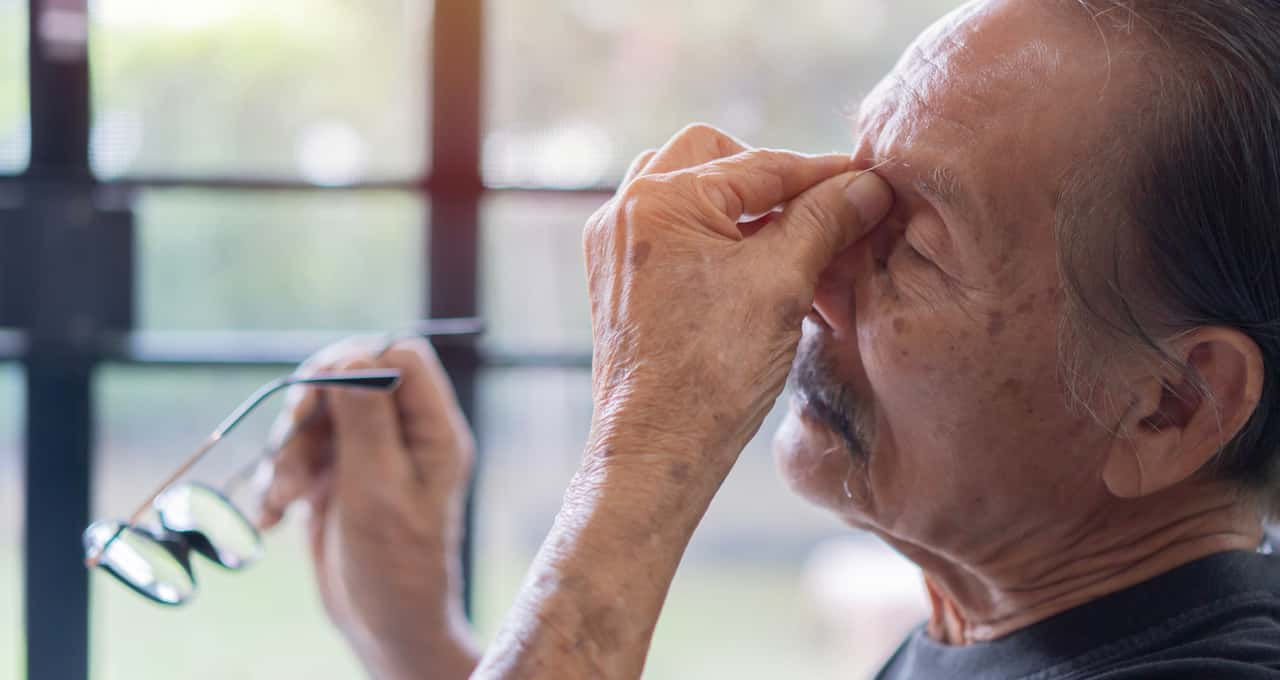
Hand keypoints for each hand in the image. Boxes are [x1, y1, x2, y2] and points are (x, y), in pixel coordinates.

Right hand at [258, 338, 478, 679]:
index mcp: (433, 430)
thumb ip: (366, 422)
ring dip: (286, 455)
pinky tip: (271, 518)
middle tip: (287, 444)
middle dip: (308, 413)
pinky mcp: (335, 478)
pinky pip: (297, 456)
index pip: (402, 357)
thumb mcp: (379, 490)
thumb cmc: (395, 564)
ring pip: (315, 419)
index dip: (355, 361)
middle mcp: (403, 434)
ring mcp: (367, 454)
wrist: (384, 626)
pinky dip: (279, 481)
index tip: (314, 393)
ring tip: (282, 501)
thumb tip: (355, 353)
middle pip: (348, 380)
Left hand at [583, 124, 892, 477]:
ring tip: (789, 238)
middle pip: (712, 158)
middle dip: (770, 177)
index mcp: (659, 199)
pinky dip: (716, 235)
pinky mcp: (620, 282)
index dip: (822, 174)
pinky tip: (756, 267)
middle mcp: (626, 213)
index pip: (759, 165)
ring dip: (741, 204)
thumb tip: (867, 185)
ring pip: (689, 193)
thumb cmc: (713, 369)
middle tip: (820, 207)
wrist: (661, 447)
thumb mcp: (782, 283)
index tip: (867, 182)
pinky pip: (673, 232)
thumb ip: (824, 220)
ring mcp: (617, 248)